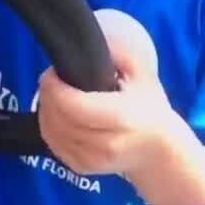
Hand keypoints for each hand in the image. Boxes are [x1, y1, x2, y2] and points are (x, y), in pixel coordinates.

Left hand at [36, 26, 177, 177]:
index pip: (70, 103)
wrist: (159, 153)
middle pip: (56, 116)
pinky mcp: (81, 168)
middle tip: (52, 79)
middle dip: (47, 93)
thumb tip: (93, 36)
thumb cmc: (151, 110)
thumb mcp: (143, 76)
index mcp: (119, 117)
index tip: (54, 71)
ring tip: (54, 95)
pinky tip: (57, 114)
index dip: (53, 85)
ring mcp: (91, 160)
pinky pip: (52, 144)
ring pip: (50, 131)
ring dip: (45, 109)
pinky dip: (49, 127)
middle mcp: (103, 143)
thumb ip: (119, 54)